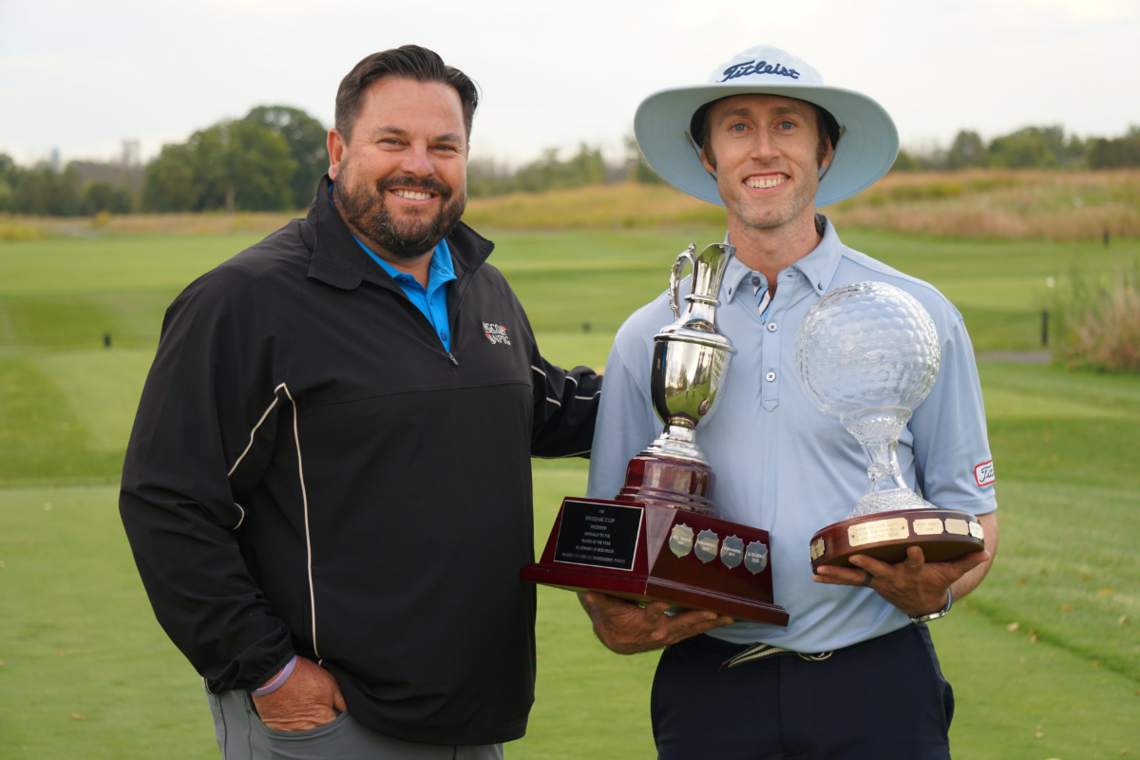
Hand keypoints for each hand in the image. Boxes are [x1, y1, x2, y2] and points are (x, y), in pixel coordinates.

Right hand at [252, 657, 346, 731]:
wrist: (276, 673)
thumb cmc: (303, 675)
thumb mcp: (330, 683)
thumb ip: (341, 700)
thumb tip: (346, 710)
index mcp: (322, 718)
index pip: (334, 727)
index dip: (335, 719)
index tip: (331, 711)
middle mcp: (307, 728)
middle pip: (319, 732)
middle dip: (320, 724)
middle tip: (315, 708)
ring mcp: (290, 729)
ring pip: (304, 734)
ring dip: (305, 726)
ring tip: (303, 709)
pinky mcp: (277, 728)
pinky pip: (287, 732)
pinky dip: (290, 725)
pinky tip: (291, 712)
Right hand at [580, 592, 733, 654]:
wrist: (616, 641)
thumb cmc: (613, 618)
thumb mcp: (607, 608)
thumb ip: (601, 600)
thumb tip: (588, 593)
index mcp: (642, 622)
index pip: (652, 614)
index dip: (659, 608)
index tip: (666, 602)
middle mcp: (659, 631)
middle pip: (680, 623)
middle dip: (698, 616)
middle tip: (713, 610)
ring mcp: (669, 635)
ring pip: (692, 629)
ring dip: (710, 623)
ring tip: (728, 617)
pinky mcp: (675, 636)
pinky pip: (694, 631)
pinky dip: (709, 626)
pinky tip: (724, 620)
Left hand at [813, 546, 990, 617]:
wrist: (922, 603)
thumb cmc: (935, 581)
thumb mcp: (951, 572)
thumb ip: (965, 561)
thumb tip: (984, 551)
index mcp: (915, 572)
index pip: (917, 563)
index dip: (916, 557)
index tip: (914, 549)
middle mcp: (894, 577)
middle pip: (881, 571)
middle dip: (869, 565)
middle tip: (856, 558)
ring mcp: (879, 581)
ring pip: (857, 578)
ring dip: (839, 574)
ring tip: (821, 571)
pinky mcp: (868, 582)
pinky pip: (848, 581)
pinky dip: (833, 578)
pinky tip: (816, 575)